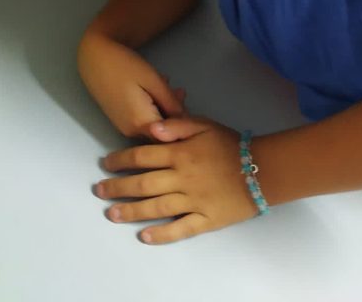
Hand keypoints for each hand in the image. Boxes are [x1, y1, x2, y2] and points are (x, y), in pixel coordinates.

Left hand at [94, 116, 259, 243]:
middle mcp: (181, 177)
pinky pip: (181, 229)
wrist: (262, 170)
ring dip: (131, 211)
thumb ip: (175, 125)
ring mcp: (193, 200)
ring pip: (156, 207)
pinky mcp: (206, 219)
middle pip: (143, 183)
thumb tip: (150, 128)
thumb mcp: (203, 124)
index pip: (142, 156)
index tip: (105, 164)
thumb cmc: (230, 145)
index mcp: (179, 153)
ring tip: (112, 214)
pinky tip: (145, 236)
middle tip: (99, 190)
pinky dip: (162, 234)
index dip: (120, 160)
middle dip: (117, 187)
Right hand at [105, 49, 186, 137]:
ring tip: (165, 84)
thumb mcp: (153, 81)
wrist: (93, 57)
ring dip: (163, 108)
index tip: (189, 107)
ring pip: (153, 124)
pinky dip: (151, 108)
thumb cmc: (124, 65)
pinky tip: (151, 90)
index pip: (173, 137)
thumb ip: (171, 104)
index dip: (185, 124)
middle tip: (180, 91)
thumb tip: (187, 121)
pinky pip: (142, 119)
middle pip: (163, 131)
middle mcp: (132, 131)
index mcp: (142, 123)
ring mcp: (124, 127)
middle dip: (174, 114)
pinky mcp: (119, 119)